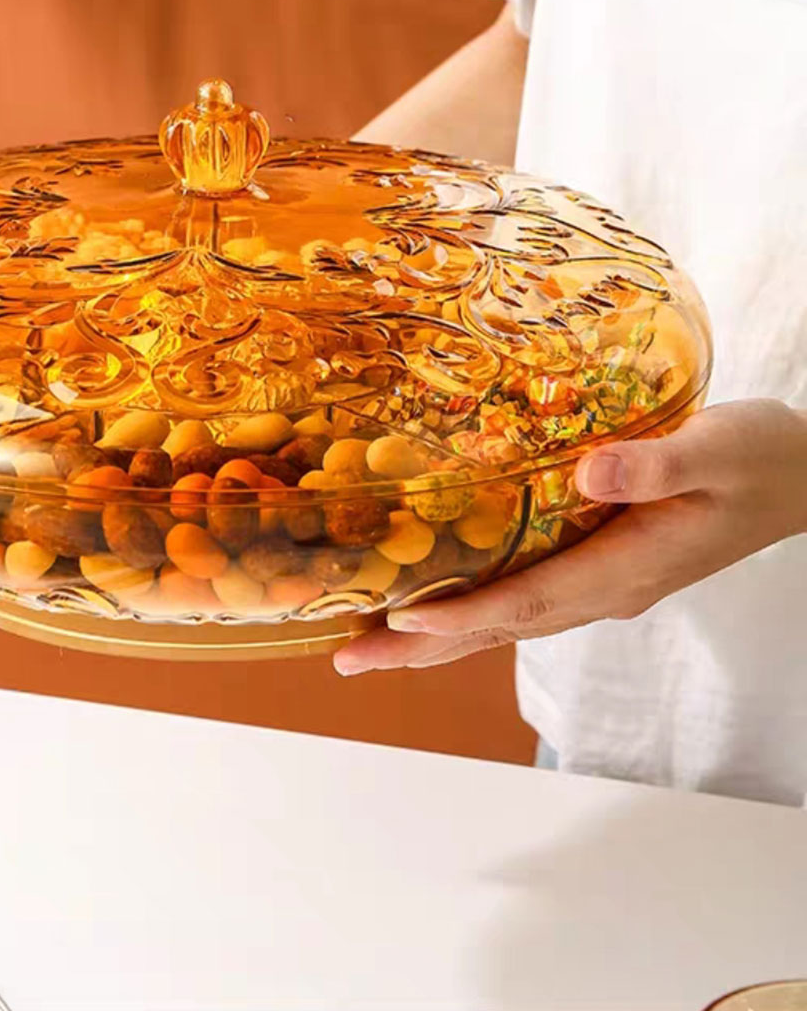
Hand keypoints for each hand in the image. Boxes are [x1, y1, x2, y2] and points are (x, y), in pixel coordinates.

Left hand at [333, 399, 806, 676]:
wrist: (797, 480)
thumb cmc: (760, 458)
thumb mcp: (719, 449)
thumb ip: (659, 462)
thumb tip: (588, 473)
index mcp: (626, 569)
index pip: (528, 601)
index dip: (461, 614)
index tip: (398, 618)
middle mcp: (604, 590)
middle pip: (498, 627)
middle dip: (420, 646)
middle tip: (346, 657)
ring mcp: (601, 585)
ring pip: (504, 619)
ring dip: (434, 637)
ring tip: (366, 642)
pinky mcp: (599, 566)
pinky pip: (521, 597)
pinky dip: (469, 608)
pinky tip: (432, 601)